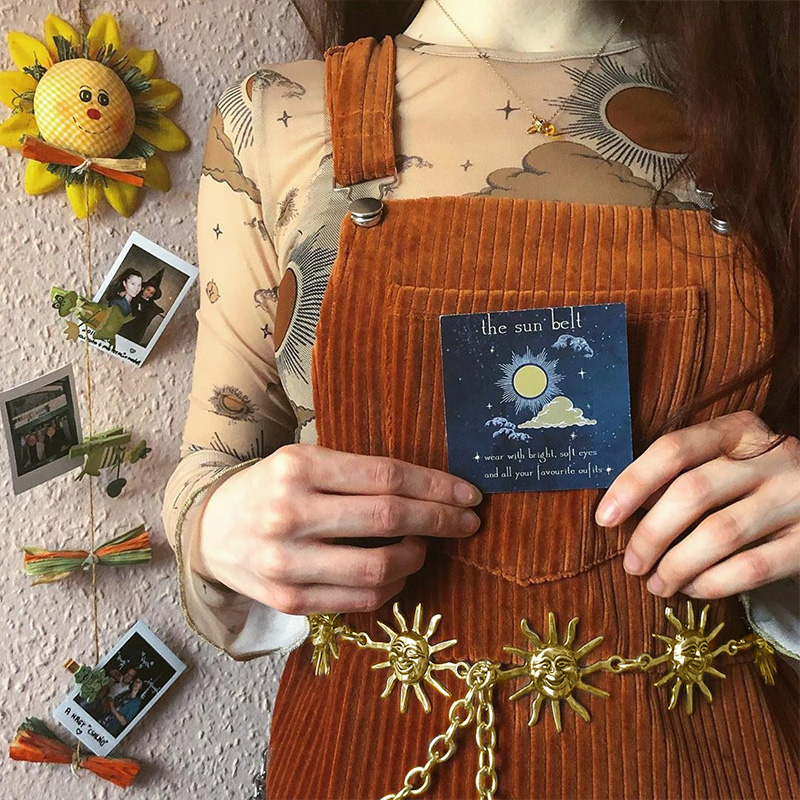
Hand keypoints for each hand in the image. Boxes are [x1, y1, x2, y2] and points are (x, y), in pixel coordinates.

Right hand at [193, 443, 482, 614]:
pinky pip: (360, 600)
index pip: (386, 476)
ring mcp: (287, 562)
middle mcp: (289, 513)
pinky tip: (396, 573)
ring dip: (417, 557)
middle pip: (388, 518)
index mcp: (298, 466)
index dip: (436, 486)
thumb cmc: (270, 488)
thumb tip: (432, 489)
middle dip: (440, 520)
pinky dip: (391, 587)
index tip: (468, 494)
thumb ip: (356, 472)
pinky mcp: (288, 601)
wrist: (210, 529)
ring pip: (379, 567)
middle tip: (467, 522)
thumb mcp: (304, 460)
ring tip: (422, 546)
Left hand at [595, 411, 799, 598]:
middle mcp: (771, 457)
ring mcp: (795, 498)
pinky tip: (691, 588)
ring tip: (656, 583)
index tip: (604, 517)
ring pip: (719, 534)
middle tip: (632, 563)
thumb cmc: (754, 482)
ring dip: (676, 565)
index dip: (633, 483)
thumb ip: (680, 475)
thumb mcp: (723, 462)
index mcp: (738, 430)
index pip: (673, 449)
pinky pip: (751, 567)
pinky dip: (712, 583)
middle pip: (692, 492)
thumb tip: (620, 510)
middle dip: (651, 534)